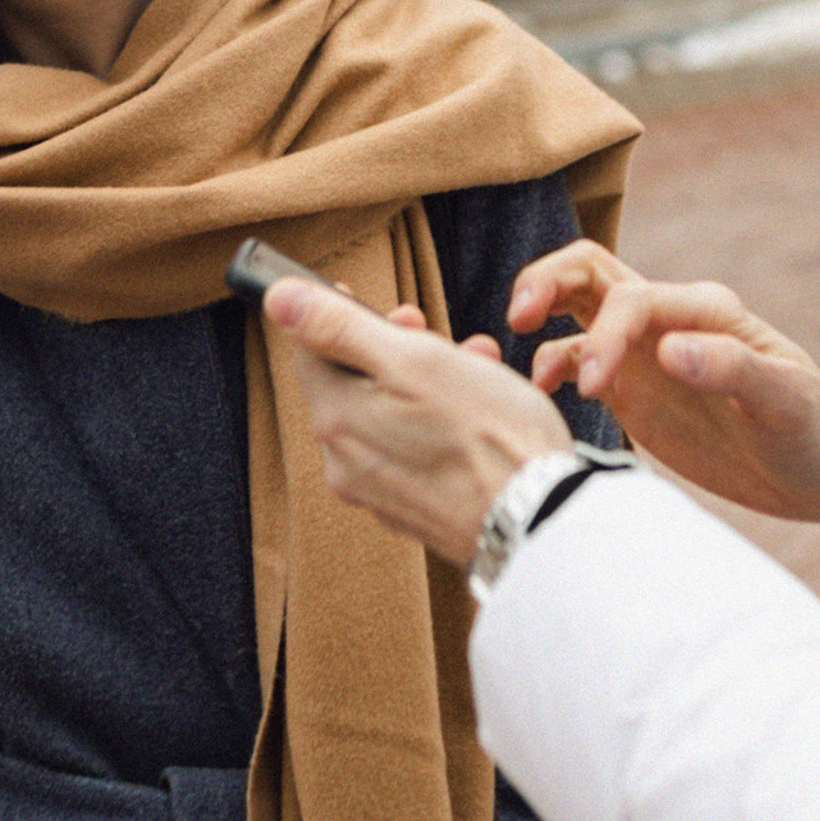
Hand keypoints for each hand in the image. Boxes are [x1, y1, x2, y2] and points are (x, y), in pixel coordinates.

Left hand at [269, 283, 572, 567]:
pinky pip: (411, 452)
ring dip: (424, 383)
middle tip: (436, 337)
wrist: (540, 521)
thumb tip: (279, 299)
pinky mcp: (413, 512)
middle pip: (351, 385)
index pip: (310, 352)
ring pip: (387, 416)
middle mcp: (345, 463)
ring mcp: (378, 493)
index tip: (384, 307)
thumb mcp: (414, 360)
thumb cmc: (488, 436)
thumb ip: (340, 328)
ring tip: (476, 368)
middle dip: (394, 350)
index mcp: (337, 420)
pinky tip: (480, 414)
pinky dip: (436, 424)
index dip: (344, 317)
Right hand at [510, 241, 819, 530]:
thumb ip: (732, 368)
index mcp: (704, 310)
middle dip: (547, 281)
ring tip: (527, 373)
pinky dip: (553, 368)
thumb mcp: (786, 402)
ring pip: (578, 308)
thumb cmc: (816, 432)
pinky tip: (545, 396)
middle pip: (590, 271)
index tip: (597, 387)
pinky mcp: (635, 388)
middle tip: (516, 316)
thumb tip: (669, 348)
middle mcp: (668, 320)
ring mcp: (646, 352)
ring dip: (542, 318)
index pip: (630, 298)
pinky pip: (578, 362)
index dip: (604, 335)